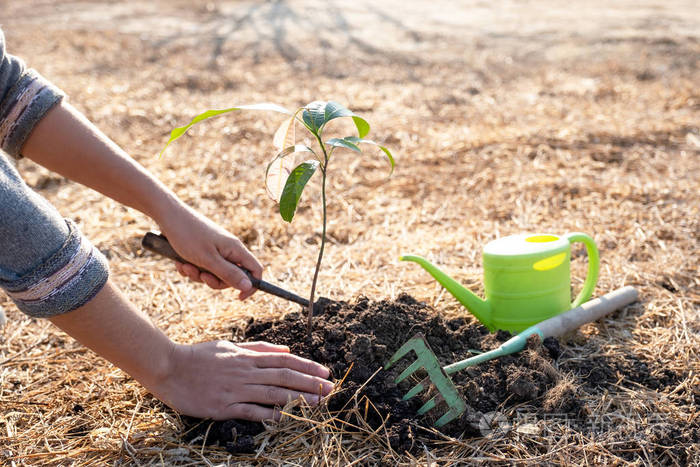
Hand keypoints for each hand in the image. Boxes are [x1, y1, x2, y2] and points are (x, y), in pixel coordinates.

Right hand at [155, 340, 333, 420]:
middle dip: (310, 382)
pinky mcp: (222, 407)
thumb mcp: (230, 346)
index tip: (325, 371)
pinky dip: (268, 414)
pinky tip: (284, 418)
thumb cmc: (199, 356)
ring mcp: (235, 390)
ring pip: (272, 393)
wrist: (169, 367)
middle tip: (330, 388)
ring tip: (317, 403)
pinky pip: (249, 411)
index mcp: (248, 357)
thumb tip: (284, 349)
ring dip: (298, 398)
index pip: (284, 360)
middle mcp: (245, 372)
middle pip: (284, 376)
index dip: (307, 365)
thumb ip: (257, 348)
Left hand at [158, 205, 262, 298]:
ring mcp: (215, 249)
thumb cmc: (188, 235)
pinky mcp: (203, 250)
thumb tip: (248, 286)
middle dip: (214, 281)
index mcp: (235, 249)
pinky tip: (180, 262)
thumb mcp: (209, 260)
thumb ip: (229, 274)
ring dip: (198, 275)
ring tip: (185, 266)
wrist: (167, 216)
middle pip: (232, 276)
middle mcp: (228, 249)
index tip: (238, 297)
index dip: (251, 285)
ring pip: (214, 273)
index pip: (255, 270)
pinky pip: (202, 267)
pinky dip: (191, 268)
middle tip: (201, 275)